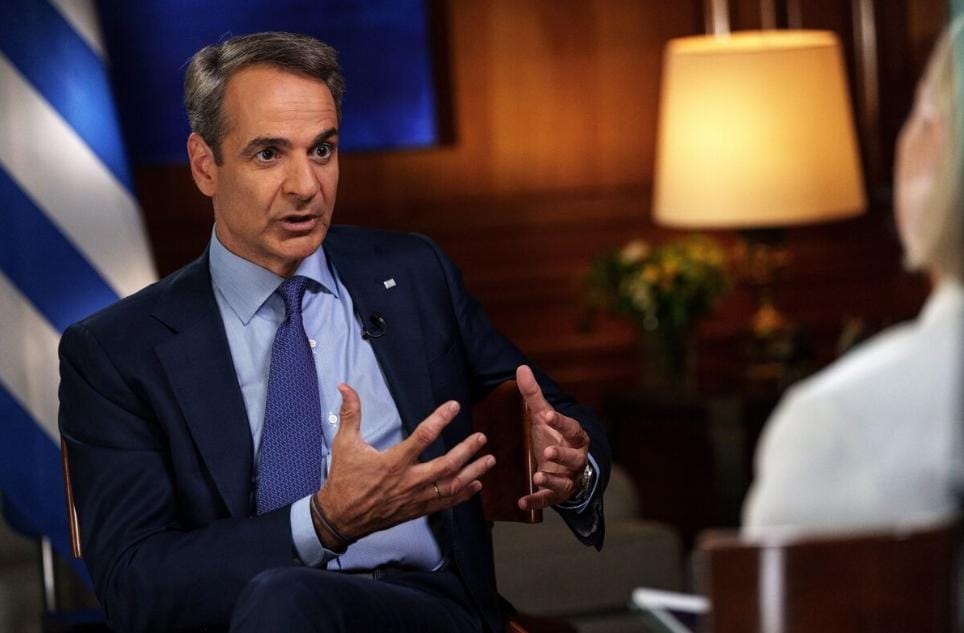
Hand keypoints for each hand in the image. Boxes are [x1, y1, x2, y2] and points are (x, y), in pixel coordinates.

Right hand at [314, 384, 495, 546]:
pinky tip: (476, 485)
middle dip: (467, 451)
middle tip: (481, 437)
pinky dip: (463, 495)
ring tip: (490, 460)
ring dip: (473, 472)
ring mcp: (415, 498)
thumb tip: (345, 387)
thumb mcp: (345, 444)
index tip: (454, 406)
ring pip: (451, 486)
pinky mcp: (417, 510)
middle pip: (446, 465)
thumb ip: (350, 414)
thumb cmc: (344, 480)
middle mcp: (409, 481)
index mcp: (393, 463)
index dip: (440, 419)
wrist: (341, 518)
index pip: (423, 437)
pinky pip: (445, 503)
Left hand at [515, 365, 590, 510]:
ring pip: (563, 481)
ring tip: (538, 476)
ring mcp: (567, 478)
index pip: (572, 428)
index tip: (548, 415)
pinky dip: (535, 502)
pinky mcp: (557, 494)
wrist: (566, 466)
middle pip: (573, 458)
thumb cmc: (553, 436)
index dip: (561, 422)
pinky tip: (521, 502)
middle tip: (548, 451)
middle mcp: (575, 459)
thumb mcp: (543, 416)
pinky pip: (548, 500)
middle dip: (562, 455)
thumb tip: (521, 367)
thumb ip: (533, 395)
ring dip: (551, 480)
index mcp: (575, 437)